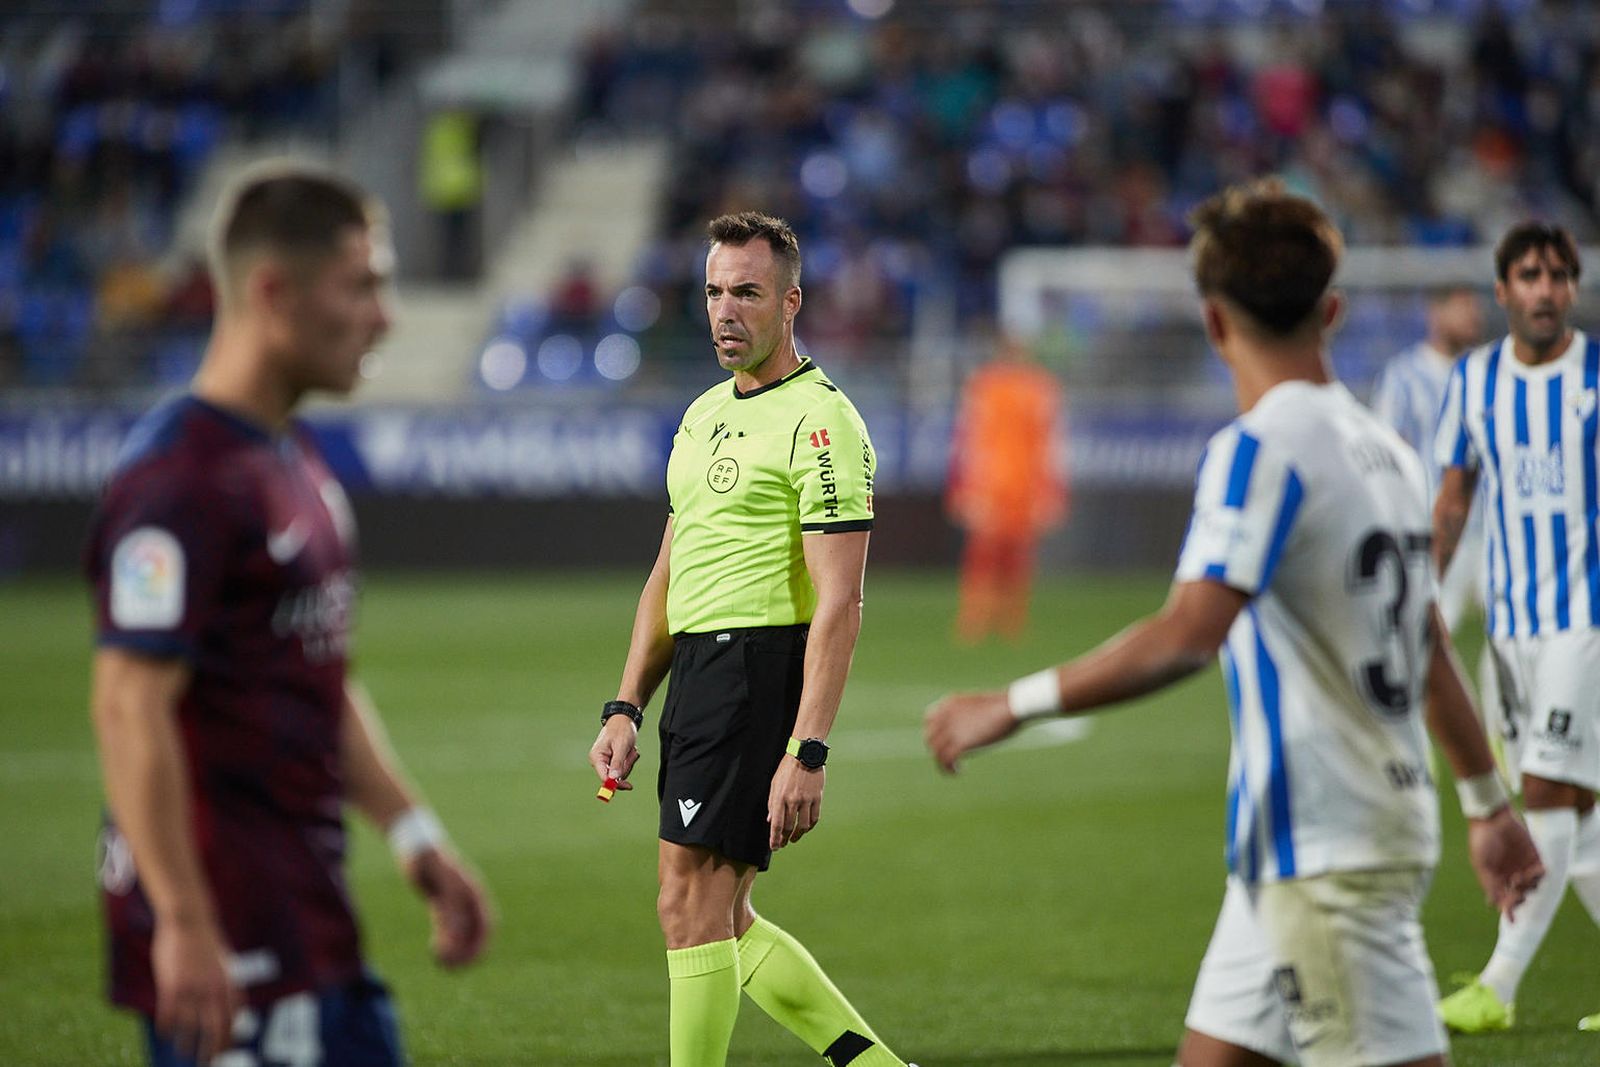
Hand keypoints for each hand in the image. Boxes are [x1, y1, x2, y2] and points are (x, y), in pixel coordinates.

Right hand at [151, 917, 240, 1063]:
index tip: (224, 1050)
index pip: (233, 1019)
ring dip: (186, 1043)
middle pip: (215, 1029)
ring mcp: (193, 989)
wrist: (189, 920)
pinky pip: (169, 1015)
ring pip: (189, 1027)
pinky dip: (167, 1027)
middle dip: (211, 1050)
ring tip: (183, 1051)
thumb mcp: (224, 963)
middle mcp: (213, 990)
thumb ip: (226, 984)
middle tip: (207, 1064)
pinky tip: (164, 1032)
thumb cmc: (206, 941)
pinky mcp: (172, 986)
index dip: (229, 1037)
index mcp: (228, 983)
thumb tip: (233, 1004)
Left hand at [405, 849, 492, 967]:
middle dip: (469, 953)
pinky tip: (435, 952)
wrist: (415, 845)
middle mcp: (468, 899)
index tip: (468, 960)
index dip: (481, 944)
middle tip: (451, 967)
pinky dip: (446, 943)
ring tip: (441, 964)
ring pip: (464, 934)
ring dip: (457, 951)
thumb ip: (449, 904)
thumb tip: (457, 933)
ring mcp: (456, 903)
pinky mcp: (444, 906)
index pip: (486, 924)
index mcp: (472, 891)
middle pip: (478, 933)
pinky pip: (450, 930)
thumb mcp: (437, 880)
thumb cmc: (425, 858)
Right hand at [589, 715, 639, 792]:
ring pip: (620, 774)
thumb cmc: (621, 729)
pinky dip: (629, 761)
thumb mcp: (621, 745)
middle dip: (625, 767)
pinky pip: (623, 769)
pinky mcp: (612, 762)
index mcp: (596, 757)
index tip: (627, 786)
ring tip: (629, 750)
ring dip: (628, 763)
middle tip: (629, 754)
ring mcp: (606, 762)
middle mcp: (599, 761)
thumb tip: (613, 779)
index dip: (615, 784)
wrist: (624, 720)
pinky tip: (629, 751)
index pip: (604, 777)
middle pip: (614, 777)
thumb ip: (617, 762)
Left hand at [767, 758, 823, 850]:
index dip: (775, 839)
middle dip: (785, 838)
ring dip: (798, 835)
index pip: (777, 825)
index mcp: (780, 797)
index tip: (774, 847)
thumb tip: (771, 821)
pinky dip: (810, 826)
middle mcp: (793, 800)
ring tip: (794, 838)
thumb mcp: (774, 784)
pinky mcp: (817, 798)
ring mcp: (806, 800)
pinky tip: (806, 828)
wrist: (804, 755)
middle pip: (790, 827)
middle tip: (783, 844)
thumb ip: (772, 804)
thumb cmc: (786, 769)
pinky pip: (815, 817)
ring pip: (804, 825)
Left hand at [924, 691, 1018, 772]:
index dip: (935, 733)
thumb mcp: (980, 708)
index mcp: (950, 703)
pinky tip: (960, 771)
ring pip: (935, 751)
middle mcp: (945, 715)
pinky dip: (949, 769)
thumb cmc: (1005, 706)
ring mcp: (951, 729)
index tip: (946, 742)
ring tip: (956, 767)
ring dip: (942, 762)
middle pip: (930, 737)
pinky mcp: (960, 743)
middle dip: (938, 749)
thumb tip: (974, 731)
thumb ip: (971, 718)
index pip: (929, 720)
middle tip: (953, 757)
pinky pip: (945, 760)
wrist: (1012, 706)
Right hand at [1466, 807, 1545, 920]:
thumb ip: (1489, 883)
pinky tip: (1535, 870)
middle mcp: (1511, 875)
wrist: (1493, 818)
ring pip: (1532, 886)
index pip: (1504, 899)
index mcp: (1496, 879)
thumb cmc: (1482, 840)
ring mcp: (1523, 866)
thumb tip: (1494, 905)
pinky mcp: (1534, 857)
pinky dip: (1540, 874)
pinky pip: (1542, 872)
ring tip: (1522, 876)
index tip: (1511, 918)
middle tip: (1516, 891)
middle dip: (1519, 897)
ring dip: (1529, 886)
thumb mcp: (1481, 864)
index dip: (1509, 910)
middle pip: (1520, 895)